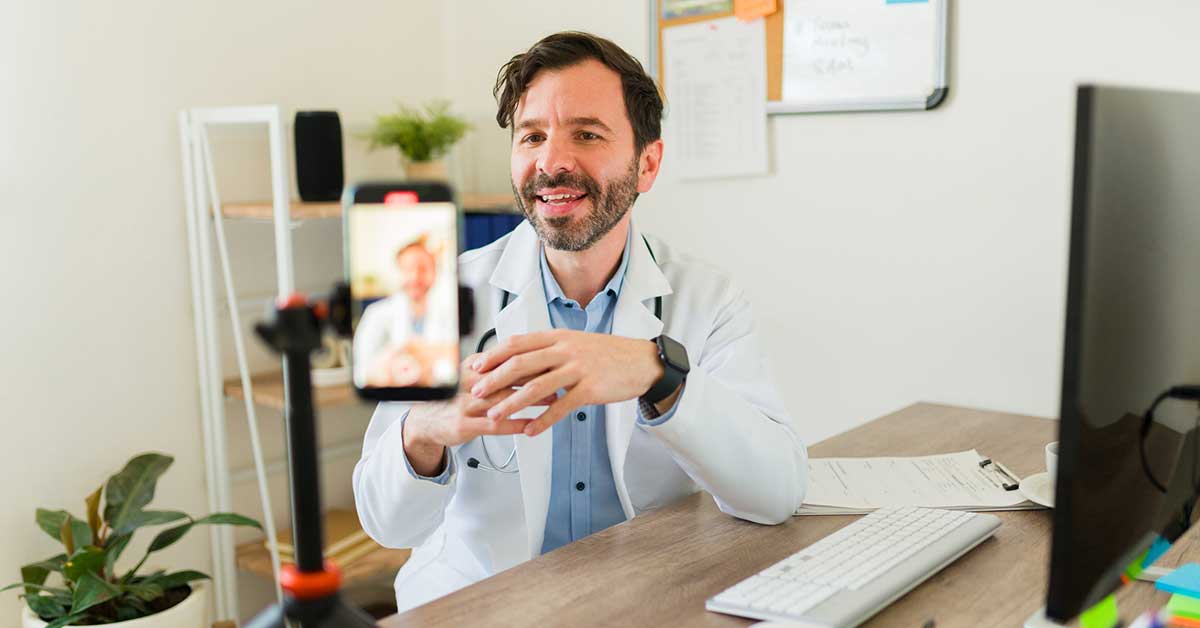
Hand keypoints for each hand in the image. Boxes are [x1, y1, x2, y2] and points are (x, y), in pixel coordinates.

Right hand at [402, 353, 552, 475]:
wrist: (423, 421)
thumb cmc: (451, 399)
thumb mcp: (467, 376)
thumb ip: (490, 366)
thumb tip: (521, 353)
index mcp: (470, 368)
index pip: (502, 358)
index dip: (528, 357)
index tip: (549, 356)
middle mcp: (466, 384)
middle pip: (505, 376)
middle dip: (534, 375)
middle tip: (556, 375)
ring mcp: (465, 405)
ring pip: (502, 399)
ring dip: (530, 399)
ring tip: (552, 399)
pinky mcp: (464, 425)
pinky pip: (494, 424)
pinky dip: (514, 424)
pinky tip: (530, 424)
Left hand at [468, 330, 664, 436]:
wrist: (641, 362)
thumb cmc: (606, 354)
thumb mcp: (575, 343)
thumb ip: (549, 351)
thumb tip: (519, 361)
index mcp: (558, 337)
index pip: (518, 343)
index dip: (493, 355)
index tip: (475, 367)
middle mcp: (565, 350)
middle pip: (521, 363)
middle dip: (494, 379)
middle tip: (476, 392)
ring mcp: (578, 369)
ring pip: (537, 387)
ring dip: (512, 403)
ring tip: (495, 416)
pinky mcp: (590, 389)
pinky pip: (561, 407)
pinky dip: (543, 420)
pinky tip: (530, 431)